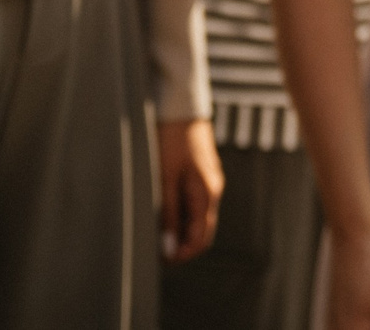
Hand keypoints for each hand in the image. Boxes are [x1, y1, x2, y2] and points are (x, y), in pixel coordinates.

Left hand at [157, 117, 223, 261]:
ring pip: (198, 217)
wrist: (181, 108)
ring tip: (156, 232)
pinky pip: (196, 203)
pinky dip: (182, 214)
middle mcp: (213, 190)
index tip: (161, 261)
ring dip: (181, 230)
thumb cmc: (171, 141)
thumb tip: (170, 247)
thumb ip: (170, 214)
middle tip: (156, 251)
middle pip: (202, 230)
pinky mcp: (202, 173)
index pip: (201, 238)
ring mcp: (209, 181)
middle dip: (182, 245)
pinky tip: (165, 212)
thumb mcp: (166, 180)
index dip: (182, 255)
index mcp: (206, 194)